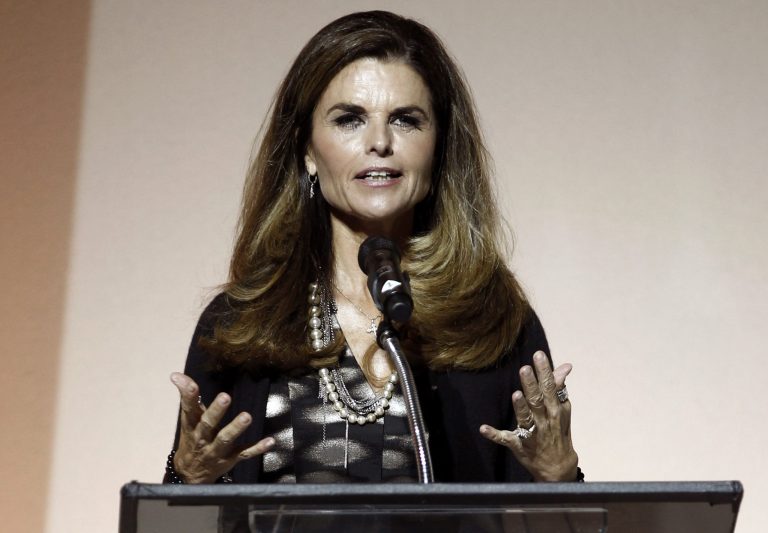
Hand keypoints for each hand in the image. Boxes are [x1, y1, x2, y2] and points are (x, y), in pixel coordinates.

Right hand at [170, 372, 274, 483]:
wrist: (190, 474)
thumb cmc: (192, 438)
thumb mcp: (188, 419)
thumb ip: (188, 397)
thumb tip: (176, 375)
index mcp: (191, 425)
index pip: (189, 409)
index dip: (189, 396)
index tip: (192, 385)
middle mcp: (202, 438)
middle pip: (208, 424)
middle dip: (216, 412)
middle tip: (225, 397)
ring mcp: (217, 450)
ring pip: (225, 439)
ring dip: (236, 428)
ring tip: (247, 416)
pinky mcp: (230, 459)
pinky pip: (245, 453)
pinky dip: (257, 448)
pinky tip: (270, 441)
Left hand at [479, 351, 578, 480]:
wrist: (559, 467)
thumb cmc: (558, 431)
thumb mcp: (562, 410)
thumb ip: (559, 387)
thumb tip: (565, 366)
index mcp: (554, 410)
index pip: (549, 388)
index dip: (544, 372)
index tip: (538, 355)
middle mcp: (544, 421)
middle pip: (537, 401)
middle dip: (531, 385)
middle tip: (524, 368)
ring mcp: (531, 434)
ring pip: (525, 419)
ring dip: (520, 408)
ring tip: (516, 394)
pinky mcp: (518, 445)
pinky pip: (505, 439)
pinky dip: (494, 435)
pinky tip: (483, 428)